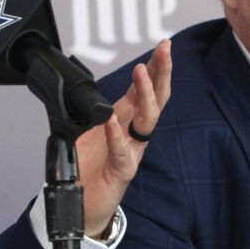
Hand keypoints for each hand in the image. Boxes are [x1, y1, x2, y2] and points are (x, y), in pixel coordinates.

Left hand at [76, 39, 171, 238]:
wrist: (84, 203)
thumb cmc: (91, 166)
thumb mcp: (94, 129)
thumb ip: (102, 110)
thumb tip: (102, 89)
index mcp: (128, 120)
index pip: (147, 89)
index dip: (155, 67)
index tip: (163, 45)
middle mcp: (135, 133)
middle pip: (156, 98)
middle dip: (161, 72)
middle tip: (165, 49)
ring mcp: (132, 152)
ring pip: (147, 121)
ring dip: (145, 94)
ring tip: (141, 72)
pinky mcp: (122, 172)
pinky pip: (122, 152)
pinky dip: (116, 135)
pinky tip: (112, 120)